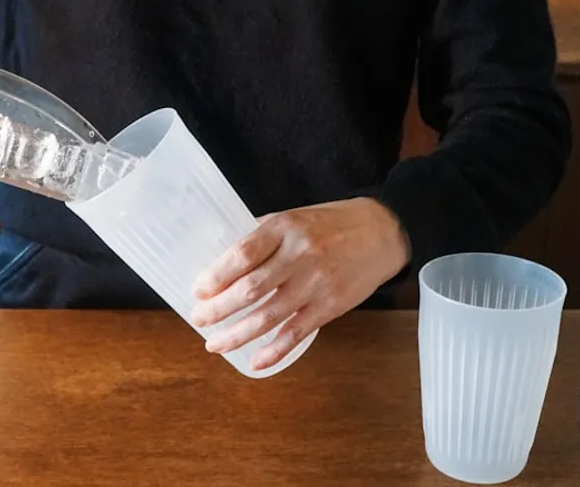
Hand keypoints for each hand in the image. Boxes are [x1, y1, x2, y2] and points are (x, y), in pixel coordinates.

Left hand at [190, 198, 410, 370]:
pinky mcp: (331, 306)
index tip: (198, 290)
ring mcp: (316, 283)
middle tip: (199, 319)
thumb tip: (222, 264)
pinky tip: (254, 361)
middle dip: (218, 309)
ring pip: (268, 316)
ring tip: (215, 344)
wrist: (382, 232)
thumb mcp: (293, 218)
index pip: (242, 255)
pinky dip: (274, 351)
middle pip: (250, 289)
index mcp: (284, 228)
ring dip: (237, 335)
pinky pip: (296, 333)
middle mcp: (300, 256)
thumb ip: (261, 237)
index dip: (216, 276)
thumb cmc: (331, 223)